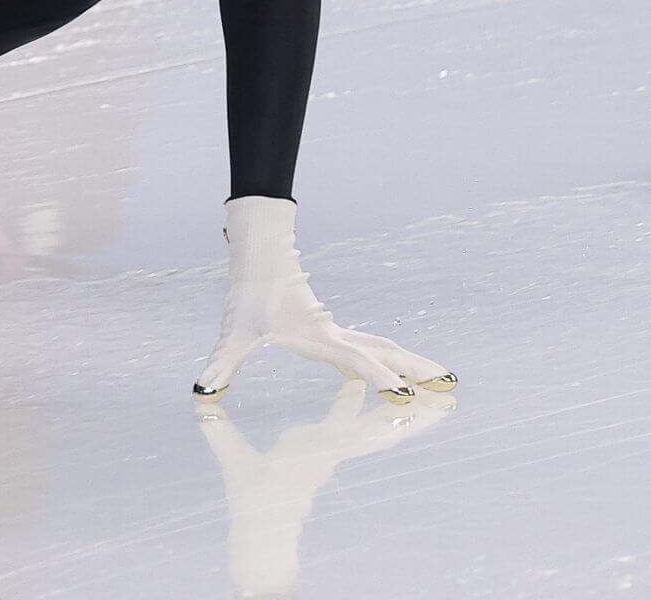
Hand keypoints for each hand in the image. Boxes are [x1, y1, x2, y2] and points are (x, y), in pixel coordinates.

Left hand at [192, 195, 456, 401]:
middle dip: (416, 369)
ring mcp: (334, 332)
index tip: (406, 395)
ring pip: (381, 346)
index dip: (381, 379)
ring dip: (410, 361)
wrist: (260, 256)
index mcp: (318, 337)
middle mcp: (333, 335)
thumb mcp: (234, 332)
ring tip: (440, 375)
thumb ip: (222, 363)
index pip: (357, 361)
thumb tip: (200, 389)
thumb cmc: (248, 294)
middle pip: (385, 352)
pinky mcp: (328, 330)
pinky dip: (387, 359)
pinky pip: (366, 347)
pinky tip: (394, 369)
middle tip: (450, 383)